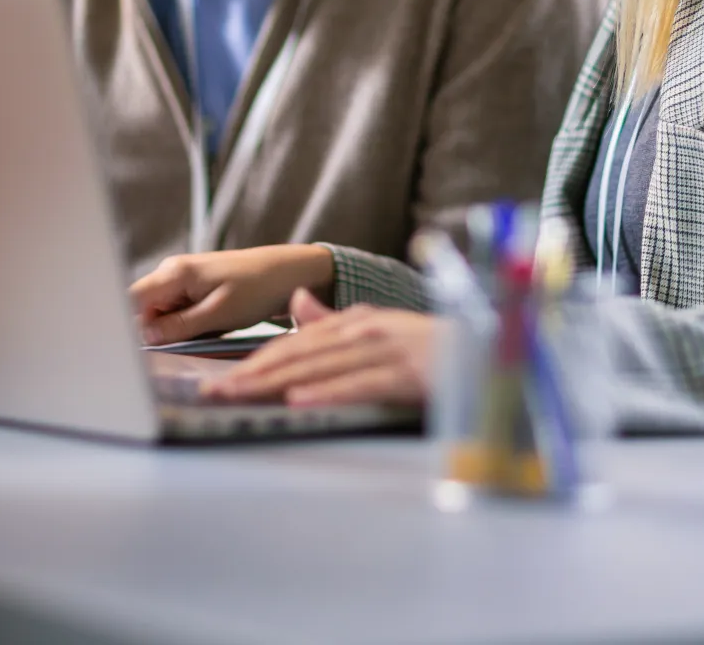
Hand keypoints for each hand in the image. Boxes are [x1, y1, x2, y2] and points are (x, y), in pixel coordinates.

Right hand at [130, 245, 334, 344]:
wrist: (287, 273)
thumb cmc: (258, 288)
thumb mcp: (219, 314)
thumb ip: (178, 326)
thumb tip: (144, 337)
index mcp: (174, 273)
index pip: (130, 300)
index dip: (127, 324)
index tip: (134, 347)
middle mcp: (171, 272)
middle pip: (143, 310)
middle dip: (157, 332)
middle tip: (186, 341)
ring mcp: (180, 281)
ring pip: (160, 315)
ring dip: (175, 331)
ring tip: (207, 329)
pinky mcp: (191, 290)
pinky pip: (176, 314)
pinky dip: (188, 326)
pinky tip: (210, 326)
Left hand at [204, 288, 435, 405]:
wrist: (488, 352)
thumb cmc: (432, 348)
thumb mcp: (379, 328)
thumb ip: (335, 320)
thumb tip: (297, 302)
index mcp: (356, 322)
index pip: (296, 343)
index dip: (255, 360)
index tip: (221, 378)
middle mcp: (365, 331)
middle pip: (299, 354)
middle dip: (252, 374)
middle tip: (214, 392)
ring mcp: (385, 351)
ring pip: (320, 368)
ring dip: (275, 383)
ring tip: (240, 395)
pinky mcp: (405, 375)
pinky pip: (359, 385)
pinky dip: (328, 392)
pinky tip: (300, 401)